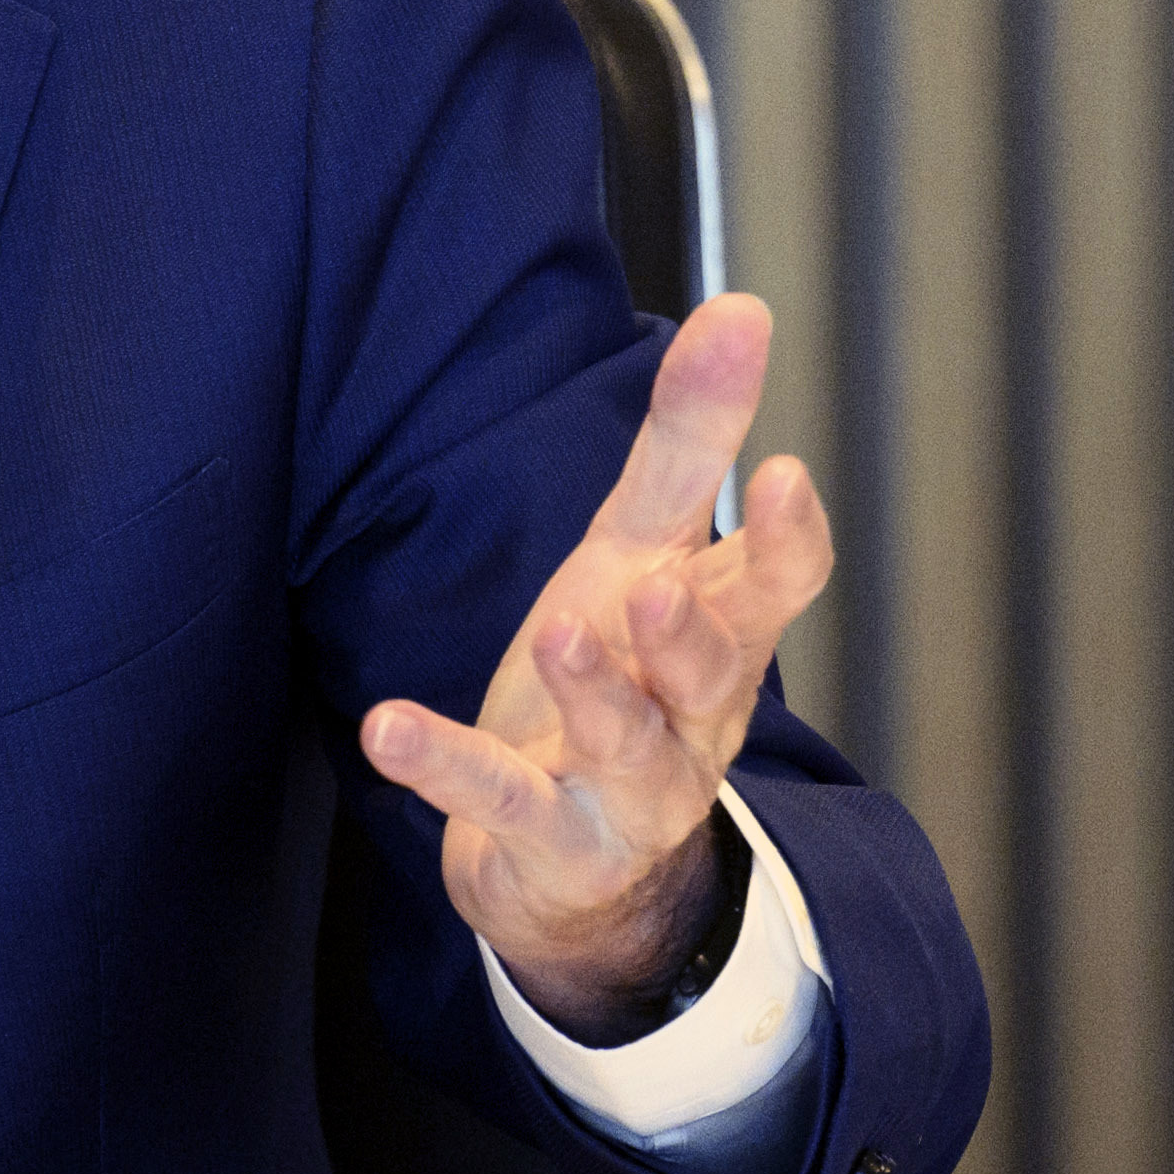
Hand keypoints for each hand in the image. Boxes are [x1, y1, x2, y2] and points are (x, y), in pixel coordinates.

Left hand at [361, 289, 836, 1037]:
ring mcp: (626, 790)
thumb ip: (689, 442)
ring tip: (560, 636)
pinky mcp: (548, 842)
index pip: (779, 589)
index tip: (782, 474)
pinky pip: (503, 805)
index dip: (785, 540)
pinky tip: (387, 729)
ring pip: (626, 745)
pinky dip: (447, 769)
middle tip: (655, 587)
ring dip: (594, 696)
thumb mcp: (643, 551)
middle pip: (711, 676)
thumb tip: (741, 310)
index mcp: (724, 636)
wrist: (577, 863)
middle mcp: (693, 718)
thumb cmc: (620, 676)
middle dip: (688, 635)